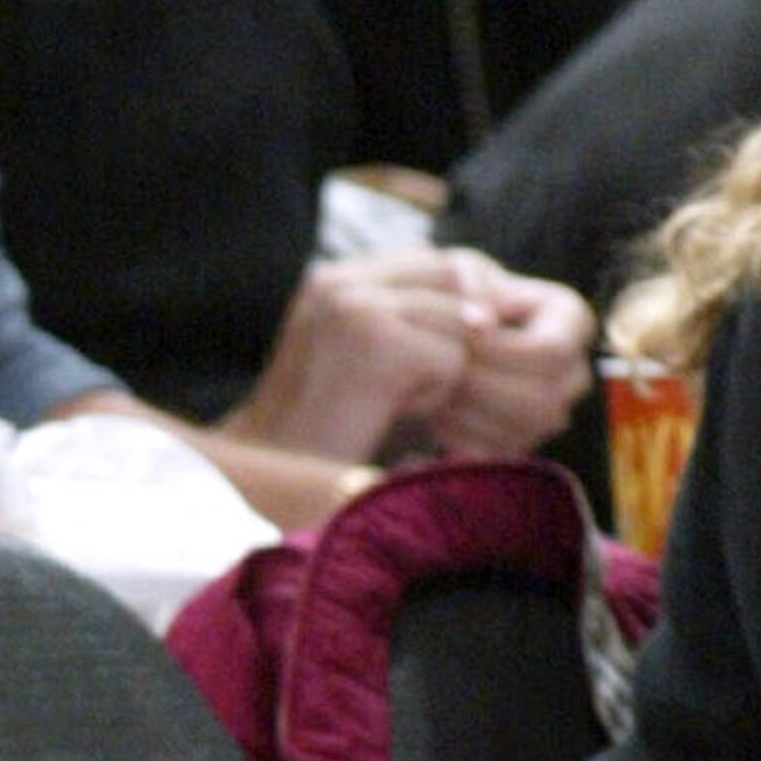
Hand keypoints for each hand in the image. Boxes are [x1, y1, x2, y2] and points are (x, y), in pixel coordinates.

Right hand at [227, 253, 591, 471]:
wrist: (257, 500)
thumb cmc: (325, 451)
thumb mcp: (381, 376)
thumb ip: (426, 330)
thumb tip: (503, 310)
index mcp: (339, 279)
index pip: (448, 261)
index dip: (480, 309)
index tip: (483, 359)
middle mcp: (340, 278)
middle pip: (467, 275)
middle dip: (489, 337)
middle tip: (480, 396)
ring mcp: (351, 303)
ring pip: (465, 321)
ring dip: (460, 377)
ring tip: (425, 415)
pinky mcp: (368, 338)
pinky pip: (451, 357)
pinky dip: (439, 398)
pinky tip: (402, 422)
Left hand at [423, 254, 595, 458]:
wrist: (439, 334)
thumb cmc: (454, 293)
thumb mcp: (459, 271)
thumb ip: (471, 285)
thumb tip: (480, 322)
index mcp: (572, 320)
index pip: (552, 351)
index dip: (503, 351)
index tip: (462, 337)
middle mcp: (575, 371)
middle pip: (542, 398)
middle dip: (483, 385)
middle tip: (440, 369)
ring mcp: (554, 412)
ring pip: (524, 429)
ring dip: (471, 411)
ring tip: (434, 386)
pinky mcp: (524, 442)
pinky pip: (500, 451)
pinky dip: (461, 435)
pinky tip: (435, 410)